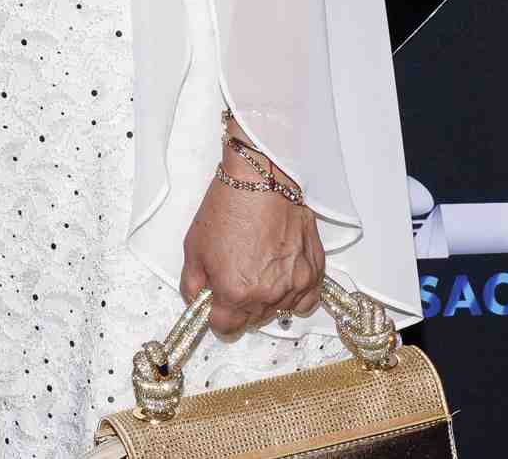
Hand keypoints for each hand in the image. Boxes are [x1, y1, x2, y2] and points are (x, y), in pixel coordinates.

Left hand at [179, 122, 323, 337]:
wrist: (262, 179)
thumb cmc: (228, 207)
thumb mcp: (193, 247)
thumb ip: (192, 285)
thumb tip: (197, 303)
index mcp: (235, 293)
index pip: (224, 327)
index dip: (215, 315)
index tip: (214, 302)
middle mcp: (268, 296)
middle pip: (250, 321)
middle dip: (239, 305)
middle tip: (234, 276)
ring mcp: (295, 285)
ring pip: (277, 311)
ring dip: (266, 299)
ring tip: (258, 267)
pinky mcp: (314, 272)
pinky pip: (305, 300)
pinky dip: (293, 294)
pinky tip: (281, 274)